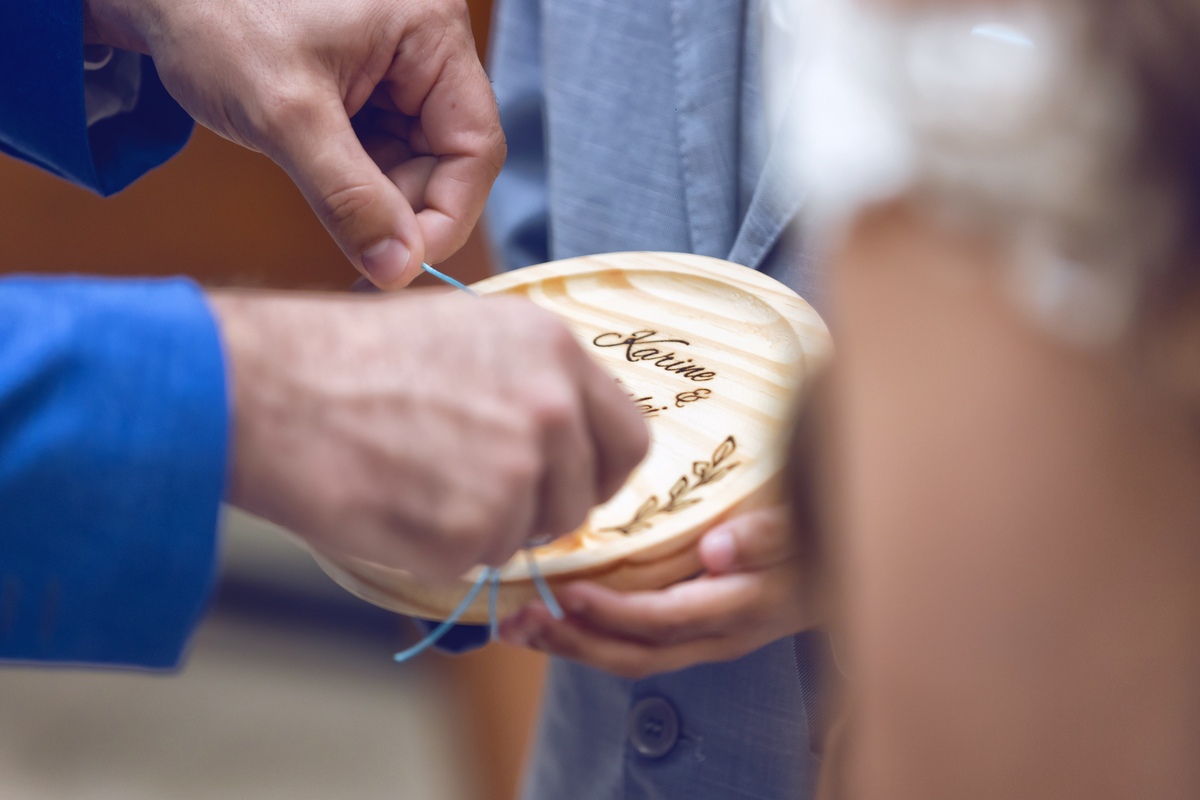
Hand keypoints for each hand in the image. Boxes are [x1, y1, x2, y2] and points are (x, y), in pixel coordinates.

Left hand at [85, 0, 503, 288]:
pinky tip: (314, 171)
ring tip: (316, 186)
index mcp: (430, 31)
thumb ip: (348, 197)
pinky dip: (354, 179)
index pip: (474, 147)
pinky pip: (382, 151)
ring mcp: (397, 65)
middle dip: (402, 208)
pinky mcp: (368, 85)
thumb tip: (398, 269)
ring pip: (415, 162)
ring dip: (374, 196)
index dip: (447, 215)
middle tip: (356, 242)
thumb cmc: (213, 14)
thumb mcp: (285, 115)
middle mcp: (425, 46)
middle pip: (448, 159)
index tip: (401, 265)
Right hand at [208, 289, 648, 580]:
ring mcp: (519, 469)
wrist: (268, 388)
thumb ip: (530, 382)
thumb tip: (566, 437)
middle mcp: (552, 405)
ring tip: (418, 481)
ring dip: (486, 526)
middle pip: (585, 495)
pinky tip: (396, 502)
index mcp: (554, 347)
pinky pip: (479, 561)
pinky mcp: (477, 526)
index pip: (629, 438)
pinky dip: (442, 549)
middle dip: (542, 507)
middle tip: (475, 492)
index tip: (566, 481)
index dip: (596, 470)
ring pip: (531, 532)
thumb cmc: (349, 360)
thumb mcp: (464, 335)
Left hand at [499, 506, 821, 678]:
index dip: (614, 613)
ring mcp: (705, 641)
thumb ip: (768, 535)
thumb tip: (718, 549)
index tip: (565, 593)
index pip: (666, 619)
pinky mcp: (693, 634)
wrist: (845, 563)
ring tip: (519, 627)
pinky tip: (552, 618)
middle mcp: (719, 636)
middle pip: (636, 654)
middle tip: (520, 620)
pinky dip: (589, 635)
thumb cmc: (820, 531)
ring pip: (630, 657)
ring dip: (572, 645)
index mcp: (742, 609)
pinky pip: (636, 646)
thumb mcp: (806, 525)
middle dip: (574, 642)